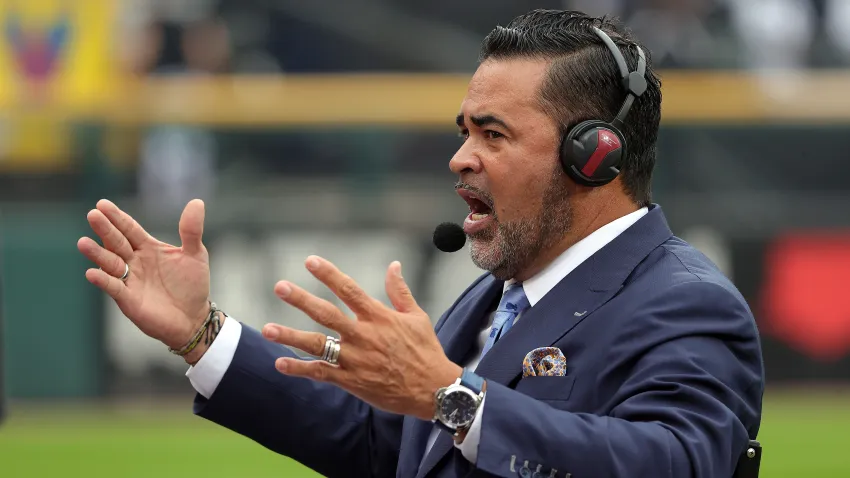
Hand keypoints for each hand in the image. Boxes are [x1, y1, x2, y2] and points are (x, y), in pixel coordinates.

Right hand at [77, 199, 211, 361]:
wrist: (194, 317)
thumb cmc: (192, 284)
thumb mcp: (195, 254)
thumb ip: (191, 230)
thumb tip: (197, 202)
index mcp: (148, 247)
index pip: (129, 229)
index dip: (117, 217)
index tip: (102, 204)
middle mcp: (134, 261)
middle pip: (116, 242)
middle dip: (105, 230)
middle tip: (92, 215)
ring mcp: (129, 280)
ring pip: (110, 263)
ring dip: (97, 253)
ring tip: (83, 242)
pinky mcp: (128, 299)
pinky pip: (113, 288)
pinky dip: (103, 281)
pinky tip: (92, 273)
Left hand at [262, 256, 461, 419]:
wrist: (433, 389)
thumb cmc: (426, 351)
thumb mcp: (416, 316)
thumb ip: (400, 290)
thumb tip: (394, 265)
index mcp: (378, 316)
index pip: (349, 289)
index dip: (328, 274)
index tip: (309, 260)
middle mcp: (363, 335)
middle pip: (326, 314)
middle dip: (301, 299)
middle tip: (280, 286)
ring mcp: (355, 359)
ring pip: (317, 345)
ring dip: (290, 337)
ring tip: (266, 329)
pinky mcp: (352, 381)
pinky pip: (321, 373)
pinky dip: (300, 369)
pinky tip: (280, 363)